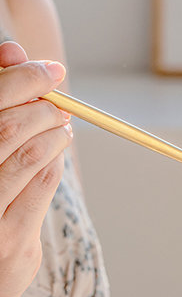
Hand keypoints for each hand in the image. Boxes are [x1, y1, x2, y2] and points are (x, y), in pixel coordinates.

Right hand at [0, 41, 71, 296]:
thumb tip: (13, 52)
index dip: (16, 80)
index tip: (46, 68)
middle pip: (3, 128)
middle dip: (38, 105)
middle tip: (56, 98)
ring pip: (25, 159)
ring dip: (52, 133)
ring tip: (61, 123)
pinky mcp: (12, 244)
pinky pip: (38, 192)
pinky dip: (54, 163)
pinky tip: (58, 151)